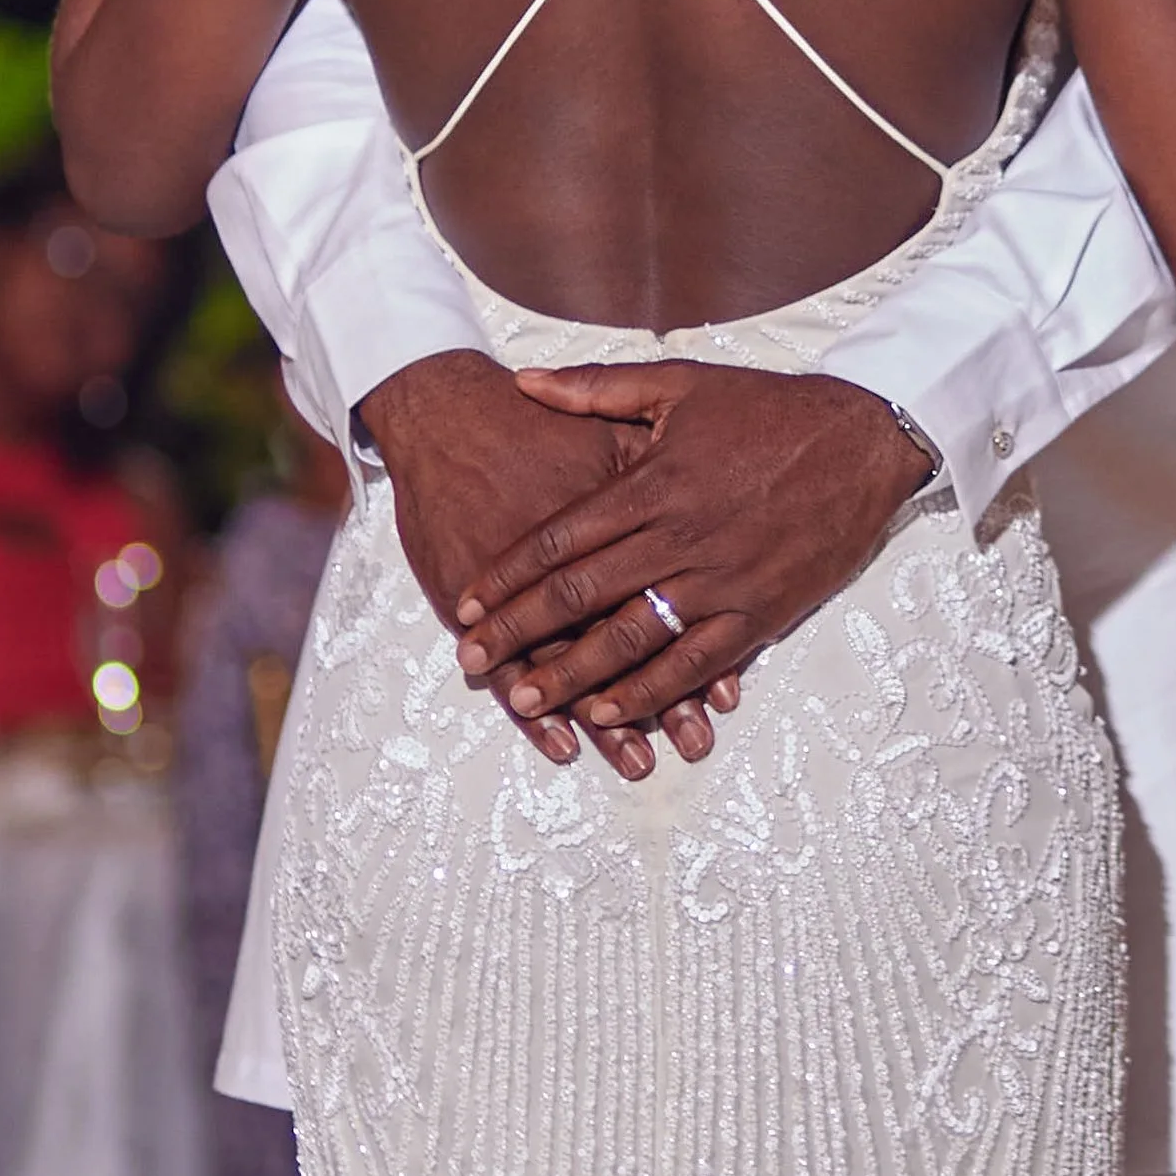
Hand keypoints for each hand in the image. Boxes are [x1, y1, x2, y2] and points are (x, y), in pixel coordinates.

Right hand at [357, 351, 708, 780]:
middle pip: (629, 642)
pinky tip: (561, 745)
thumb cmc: (538, 425)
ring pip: (573, 667)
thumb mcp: (618, 429)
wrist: (451, 413)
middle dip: (663, 700)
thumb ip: (667, 471)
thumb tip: (718, 501)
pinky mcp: (474, 603)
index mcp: (620, 523)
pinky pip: (510, 670)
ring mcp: (522, 591)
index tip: (724, 699)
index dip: (694, 648)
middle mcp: (576, 566)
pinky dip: (536, 714)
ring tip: (640, 763)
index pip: (664, 601)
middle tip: (693, 746)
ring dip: (609, 719)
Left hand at [453, 363, 934, 732]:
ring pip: (630, 638)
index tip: (468, 603)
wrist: (864, 439)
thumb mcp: (680, 385)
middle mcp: (678, 537)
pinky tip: (608, 711)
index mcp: (652, 482)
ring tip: (524, 700)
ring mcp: (719, 580)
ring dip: (572, 674)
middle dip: (520, 632)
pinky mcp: (758, 612)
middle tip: (473, 662)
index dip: (509, 574)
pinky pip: (693, 662)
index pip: (561, 537)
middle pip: (581, 594)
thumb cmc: (771, 410)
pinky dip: (647, 690)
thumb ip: (597, 389)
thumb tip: (524, 381)